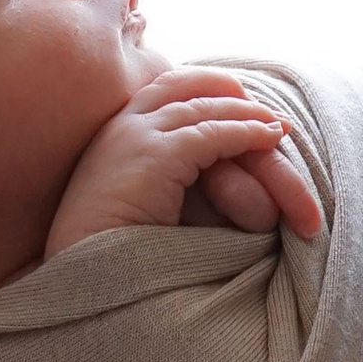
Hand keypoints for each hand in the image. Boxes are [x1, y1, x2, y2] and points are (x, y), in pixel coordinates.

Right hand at [44, 68, 325, 257]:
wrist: (83, 277)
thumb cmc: (107, 254)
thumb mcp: (135, 201)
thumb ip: (160, 179)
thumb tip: (197, 179)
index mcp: (112, 134)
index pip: (164, 89)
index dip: (204, 90)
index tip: (237, 103)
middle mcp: (121, 125)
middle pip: (186, 84)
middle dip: (229, 92)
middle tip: (266, 110)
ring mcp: (136, 136)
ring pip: (206, 108)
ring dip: (248, 115)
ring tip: (279, 126)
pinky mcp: (155, 155)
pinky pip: (214, 134)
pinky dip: (248, 134)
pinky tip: (272, 139)